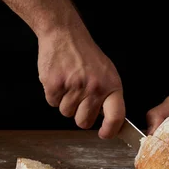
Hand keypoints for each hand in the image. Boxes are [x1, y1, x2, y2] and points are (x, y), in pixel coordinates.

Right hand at [37, 24, 124, 138]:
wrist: (64, 34)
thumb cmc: (85, 54)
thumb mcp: (106, 72)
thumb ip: (108, 96)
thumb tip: (110, 122)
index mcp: (111, 85)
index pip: (116, 116)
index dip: (110, 130)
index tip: (104, 134)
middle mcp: (94, 88)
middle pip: (84, 122)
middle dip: (79, 115)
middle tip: (79, 99)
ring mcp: (74, 87)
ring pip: (66, 113)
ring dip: (65, 102)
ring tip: (69, 82)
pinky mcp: (55, 84)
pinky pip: (52, 103)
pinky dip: (53, 94)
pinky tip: (59, 78)